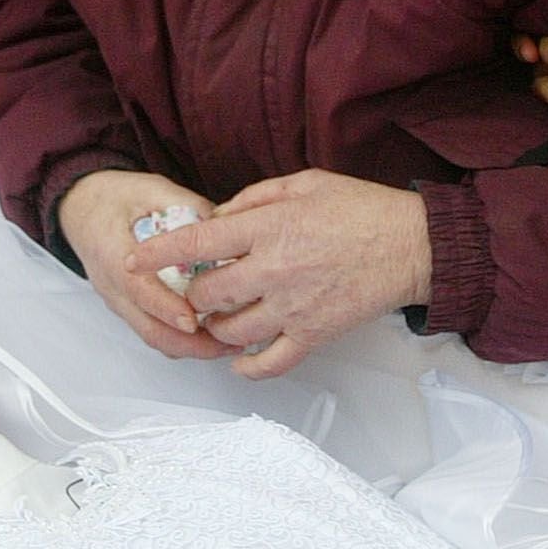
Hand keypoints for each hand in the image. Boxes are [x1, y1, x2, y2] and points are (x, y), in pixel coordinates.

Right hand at [58, 169, 237, 363]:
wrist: (80, 208)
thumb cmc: (111, 198)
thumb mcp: (148, 188)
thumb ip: (184, 203)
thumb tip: (223, 221)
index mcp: (113, 252)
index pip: (138, 289)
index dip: (166, 308)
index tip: (192, 320)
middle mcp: (113, 285)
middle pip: (148, 328)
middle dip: (190, 344)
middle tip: (228, 344)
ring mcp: (119, 301)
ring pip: (152, 337)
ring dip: (189, 348)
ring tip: (228, 344)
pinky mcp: (127, 307)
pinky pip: (152, 331)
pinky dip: (180, 340)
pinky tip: (209, 335)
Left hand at [127, 169, 430, 380]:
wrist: (412, 246)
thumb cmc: (361, 208)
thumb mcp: (303, 182)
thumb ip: (254, 200)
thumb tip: (219, 220)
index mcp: (269, 228)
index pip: (197, 243)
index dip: (158, 254)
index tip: (134, 260)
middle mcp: (274, 270)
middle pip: (208, 296)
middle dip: (194, 295)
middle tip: (197, 290)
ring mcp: (293, 307)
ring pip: (232, 332)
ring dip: (216, 328)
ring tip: (218, 319)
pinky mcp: (314, 334)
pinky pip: (270, 363)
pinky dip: (248, 366)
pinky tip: (239, 358)